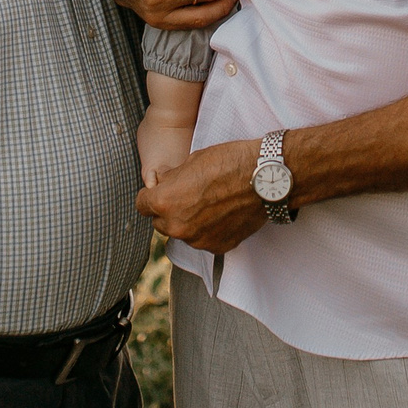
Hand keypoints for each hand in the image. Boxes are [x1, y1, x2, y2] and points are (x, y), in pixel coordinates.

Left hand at [137, 138, 269, 253]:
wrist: (266, 178)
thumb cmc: (230, 163)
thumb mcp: (191, 161)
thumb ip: (171, 178)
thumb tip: (161, 183)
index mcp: (165, 203)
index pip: (142, 205)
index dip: (150, 196)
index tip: (159, 191)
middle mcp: (178, 227)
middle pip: (161, 222)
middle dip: (168, 210)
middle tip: (187, 196)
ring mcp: (198, 240)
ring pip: (183, 232)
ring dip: (189, 222)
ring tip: (209, 203)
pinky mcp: (218, 246)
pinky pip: (204, 239)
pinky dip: (208, 229)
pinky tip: (222, 213)